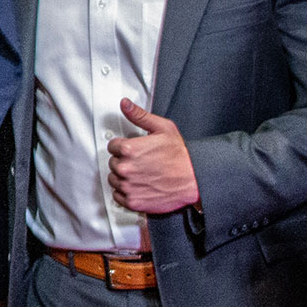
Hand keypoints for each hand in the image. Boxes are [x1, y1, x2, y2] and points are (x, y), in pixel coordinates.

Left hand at [107, 99, 199, 213]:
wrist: (195, 178)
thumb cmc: (181, 155)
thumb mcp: (163, 128)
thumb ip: (140, 116)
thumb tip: (125, 104)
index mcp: (129, 149)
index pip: (112, 146)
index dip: (123, 147)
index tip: (134, 150)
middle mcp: (126, 168)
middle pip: (112, 163)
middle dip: (124, 161)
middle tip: (141, 162)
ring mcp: (129, 186)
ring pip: (114, 180)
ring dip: (123, 177)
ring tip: (141, 174)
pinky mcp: (133, 201)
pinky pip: (118, 196)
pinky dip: (126, 193)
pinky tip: (139, 186)